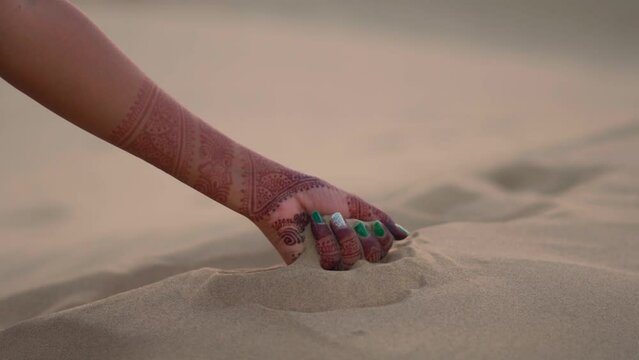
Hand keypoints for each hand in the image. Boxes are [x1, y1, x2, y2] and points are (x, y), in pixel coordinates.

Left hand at [240, 152, 408, 269]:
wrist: (283, 194)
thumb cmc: (314, 195)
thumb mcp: (351, 203)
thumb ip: (378, 218)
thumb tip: (404, 236)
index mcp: (354, 238)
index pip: (383, 251)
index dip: (383, 239)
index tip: (374, 225)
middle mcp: (343, 253)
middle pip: (373, 260)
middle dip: (363, 238)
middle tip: (345, 220)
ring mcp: (327, 262)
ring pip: (352, 262)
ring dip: (343, 236)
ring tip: (328, 219)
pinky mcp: (309, 270)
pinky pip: (330, 266)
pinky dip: (326, 240)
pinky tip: (314, 224)